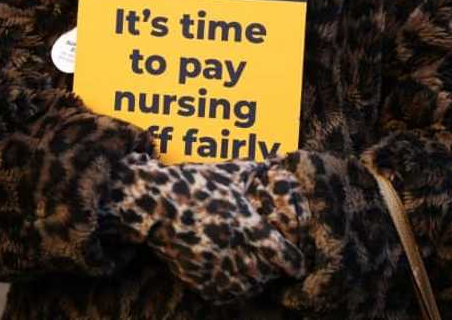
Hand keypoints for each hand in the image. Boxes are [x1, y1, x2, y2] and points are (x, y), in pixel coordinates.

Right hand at [107, 153, 305, 302]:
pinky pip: (221, 293)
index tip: (297, 266)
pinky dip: (230, 290)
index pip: (280, 254)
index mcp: (246, 224)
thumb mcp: (227, 173)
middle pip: (265, 275)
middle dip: (272, 272)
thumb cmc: (194, 183)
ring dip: (253, 283)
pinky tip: (231, 280)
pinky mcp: (196, 277)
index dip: (294, 263)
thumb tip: (274, 158)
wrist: (154, 203)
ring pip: (245, 288)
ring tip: (254, 274)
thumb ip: (253, 168)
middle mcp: (233, 248)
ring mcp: (214, 265)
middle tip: (274, 268)